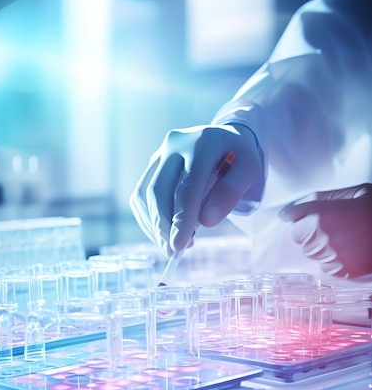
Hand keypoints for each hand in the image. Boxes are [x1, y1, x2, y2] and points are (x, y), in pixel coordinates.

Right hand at [129, 124, 260, 256]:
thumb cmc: (238, 157)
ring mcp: (159, 154)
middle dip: (163, 226)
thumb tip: (207, 221)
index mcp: (202, 144)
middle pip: (158, 191)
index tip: (179, 246)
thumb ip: (232, 192)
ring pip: (143, 195)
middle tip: (173, 252)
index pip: (188, 187)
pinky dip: (149, 219)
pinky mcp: (151, 166)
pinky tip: (164, 233)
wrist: (224, 138)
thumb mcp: (249, 169)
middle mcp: (174, 145)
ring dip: (153, 225)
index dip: (181, 219)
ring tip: (171, 245)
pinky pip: (140, 196)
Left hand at [279, 184, 371, 277]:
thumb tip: (289, 212)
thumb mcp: (354, 193)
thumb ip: (320, 199)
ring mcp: (332, 260)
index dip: (302, 217)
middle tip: (336, 225)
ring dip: (322, 248)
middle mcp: (322, 240)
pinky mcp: (344, 274)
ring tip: (347, 238)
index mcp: (320, 216)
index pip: (293, 221)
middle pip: (300, 239)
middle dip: (311, 232)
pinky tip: (351, 250)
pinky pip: (327, 268)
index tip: (305, 216)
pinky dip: (335, 261)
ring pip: (313, 255)